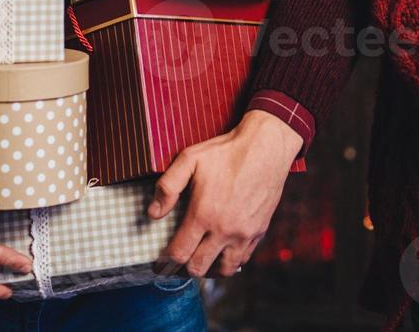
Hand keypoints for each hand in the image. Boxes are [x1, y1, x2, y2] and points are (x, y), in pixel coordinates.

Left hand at [149, 110, 302, 277]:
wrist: (265, 148)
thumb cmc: (226, 152)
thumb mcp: (189, 159)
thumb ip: (168, 187)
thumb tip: (153, 213)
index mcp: (204, 214)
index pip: (179, 253)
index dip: (165, 262)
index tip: (160, 264)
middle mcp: (225, 230)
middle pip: (199, 268)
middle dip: (184, 269)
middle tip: (177, 264)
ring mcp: (244, 233)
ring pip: (223, 270)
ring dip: (209, 269)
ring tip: (200, 260)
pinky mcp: (259, 231)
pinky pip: (243, 259)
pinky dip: (230, 261)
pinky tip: (222, 252)